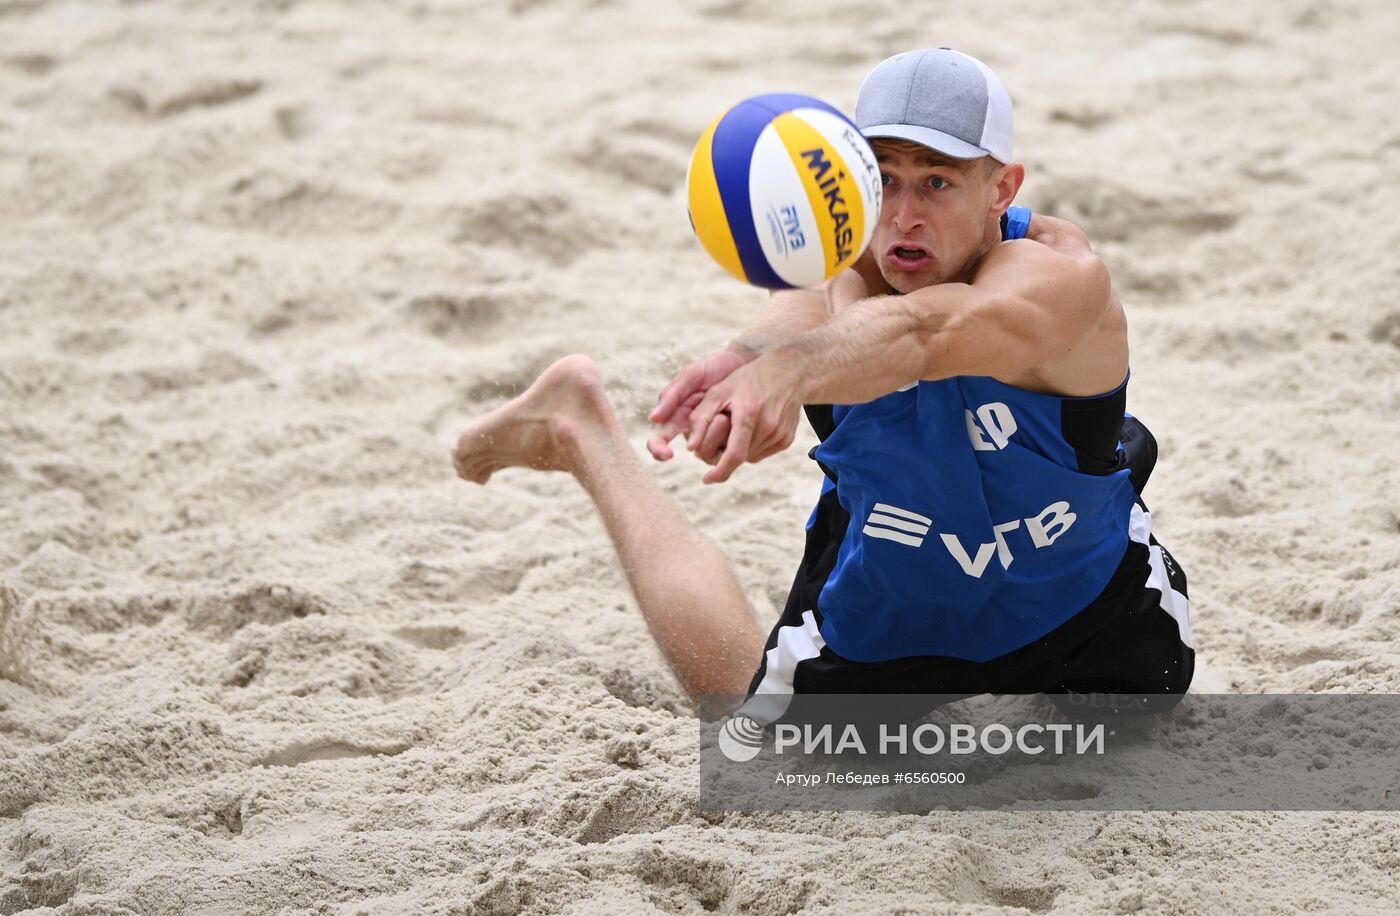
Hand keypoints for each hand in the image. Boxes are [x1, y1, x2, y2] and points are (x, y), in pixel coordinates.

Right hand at [647, 345, 754, 460]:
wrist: (743, 363)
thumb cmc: (713, 368)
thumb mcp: (691, 376)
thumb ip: (672, 395)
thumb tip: (653, 419)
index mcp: (675, 415)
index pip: (659, 439)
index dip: (659, 450)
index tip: (668, 454)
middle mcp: (690, 429)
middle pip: (686, 450)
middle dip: (695, 444)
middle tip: (703, 436)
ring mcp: (710, 434)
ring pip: (706, 451)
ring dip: (715, 437)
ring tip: (726, 417)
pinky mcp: (729, 437)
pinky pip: (725, 448)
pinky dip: (731, 442)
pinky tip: (738, 430)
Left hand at [685, 351, 803, 483]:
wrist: (789, 372)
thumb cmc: (748, 379)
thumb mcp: (719, 391)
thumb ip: (701, 418)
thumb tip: (691, 447)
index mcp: (749, 414)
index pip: (734, 455)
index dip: (719, 472)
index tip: (707, 480)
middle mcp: (768, 427)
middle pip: (740, 457)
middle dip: (725, 452)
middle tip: (721, 434)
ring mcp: (780, 435)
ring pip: (750, 457)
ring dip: (739, 449)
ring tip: (738, 425)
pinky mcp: (787, 440)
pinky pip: (762, 452)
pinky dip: (751, 446)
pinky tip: (752, 426)